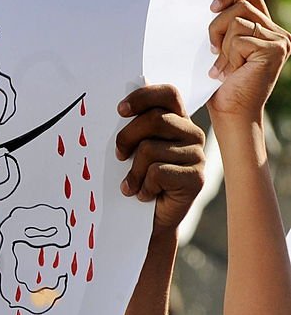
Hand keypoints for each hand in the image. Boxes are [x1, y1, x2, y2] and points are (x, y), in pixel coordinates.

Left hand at [115, 83, 204, 233]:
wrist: (151, 219)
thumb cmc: (139, 180)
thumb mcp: (134, 150)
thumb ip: (134, 130)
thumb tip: (118, 111)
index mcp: (178, 120)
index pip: (168, 94)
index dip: (143, 97)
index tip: (120, 110)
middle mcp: (192, 133)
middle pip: (154, 120)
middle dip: (127, 137)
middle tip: (118, 156)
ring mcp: (197, 155)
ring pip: (151, 149)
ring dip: (133, 172)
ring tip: (133, 185)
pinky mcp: (196, 178)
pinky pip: (158, 172)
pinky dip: (144, 187)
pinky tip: (146, 195)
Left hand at [206, 0, 290, 122]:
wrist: (231, 114)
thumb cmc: (223, 87)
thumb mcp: (222, 50)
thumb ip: (226, 27)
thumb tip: (214, 4)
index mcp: (267, 30)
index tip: (211, 7)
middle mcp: (278, 33)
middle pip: (241, 5)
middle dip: (218, 27)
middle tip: (212, 51)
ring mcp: (279, 41)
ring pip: (237, 21)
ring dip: (222, 45)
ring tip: (223, 66)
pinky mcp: (275, 49)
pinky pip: (239, 39)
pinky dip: (228, 56)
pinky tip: (229, 73)